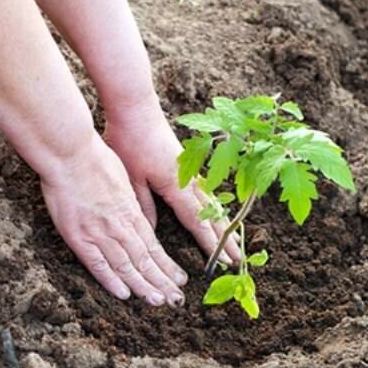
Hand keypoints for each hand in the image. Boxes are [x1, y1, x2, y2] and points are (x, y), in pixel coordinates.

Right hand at [41, 135, 186, 305]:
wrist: (69, 153)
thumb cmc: (94, 158)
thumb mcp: (122, 178)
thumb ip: (129, 201)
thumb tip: (134, 213)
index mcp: (130, 211)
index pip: (153, 245)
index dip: (167, 265)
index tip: (179, 279)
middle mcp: (120, 226)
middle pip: (145, 259)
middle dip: (162, 281)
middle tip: (177, 300)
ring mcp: (99, 232)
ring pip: (126, 266)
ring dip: (143, 286)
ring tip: (159, 301)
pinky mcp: (78, 236)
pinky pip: (97, 264)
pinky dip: (111, 280)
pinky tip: (125, 294)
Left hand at [103, 101, 241, 263]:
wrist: (135, 107)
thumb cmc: (129, 140)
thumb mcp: (131, 178)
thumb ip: (144, 206)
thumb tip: (152, 233)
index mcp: (175, 185)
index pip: (196, 221)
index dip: (210, 243)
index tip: (222, 261)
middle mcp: (188, 179)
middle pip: (211, 214)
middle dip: (225, 238)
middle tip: (238, 260)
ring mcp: (190, 170)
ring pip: (211, 202)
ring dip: (223, 223)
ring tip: (234, 241)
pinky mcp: (187, 163)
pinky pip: (206, 190)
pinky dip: (214, 206)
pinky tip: (217, 212)